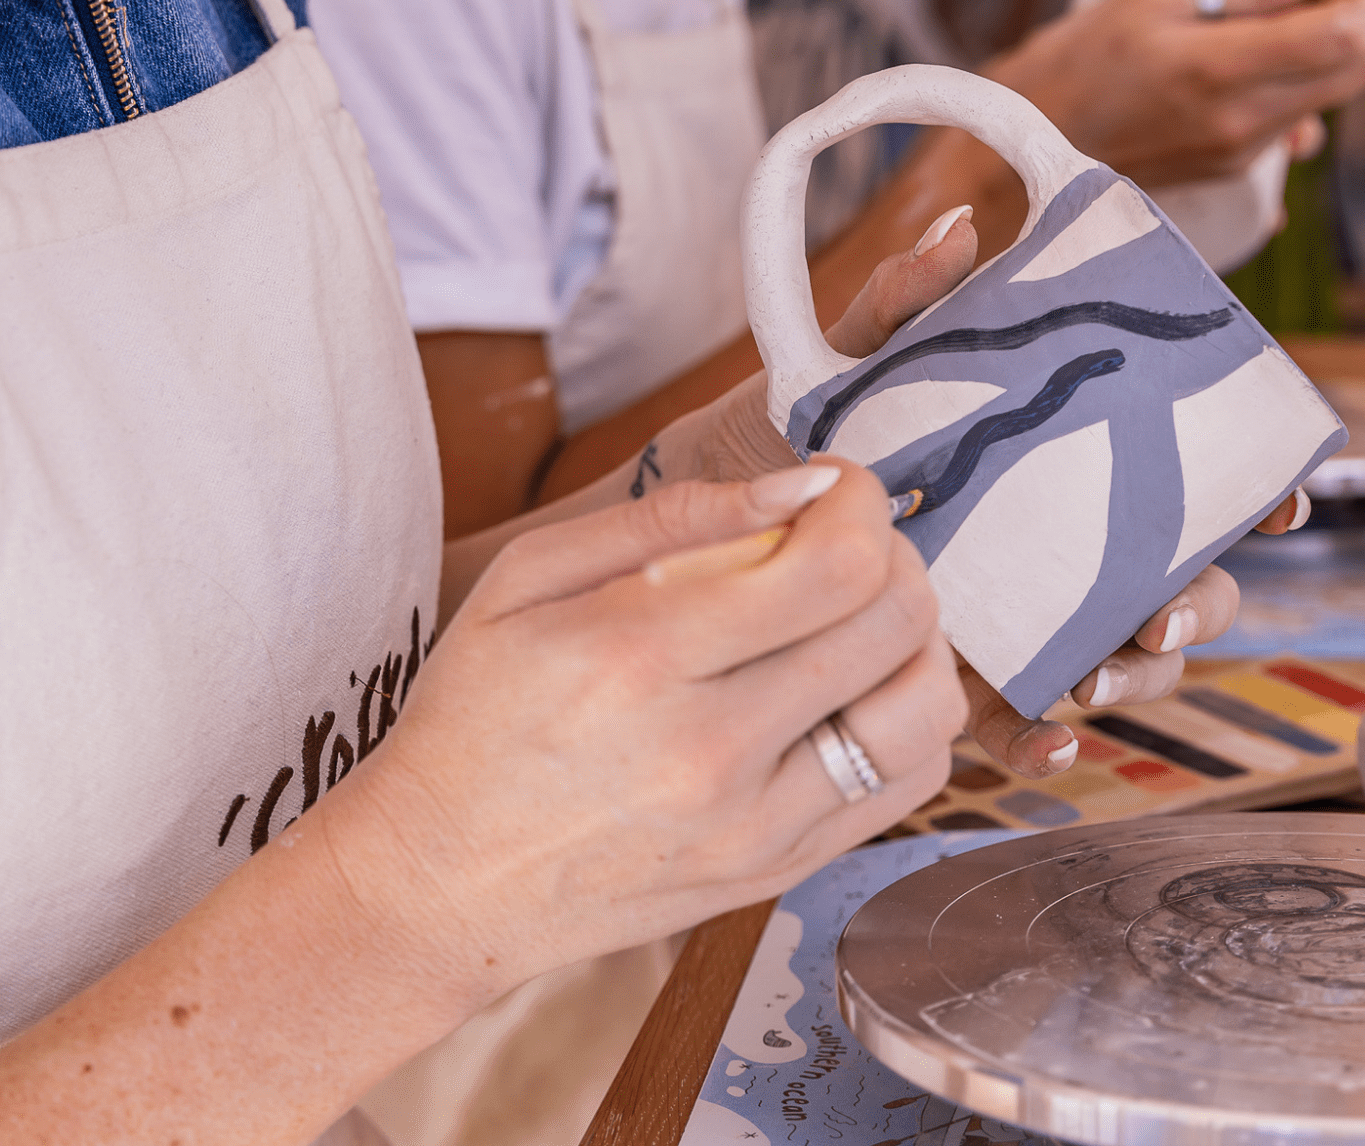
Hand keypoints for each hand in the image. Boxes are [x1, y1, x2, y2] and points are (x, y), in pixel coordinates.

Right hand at [336, 461, 964, 998]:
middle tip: (839, 538)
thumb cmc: (475, 715)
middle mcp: (712, 751)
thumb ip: (669, 515)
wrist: (440, 882)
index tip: (833, 486)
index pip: (833, 563)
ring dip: (913, 635)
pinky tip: (850, 689)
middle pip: (894, 622)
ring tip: (853, 614)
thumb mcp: (528, 577)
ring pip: (924, 707)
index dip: (861, 501)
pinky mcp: (778, 873)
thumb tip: (798, 483)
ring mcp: (755, 826)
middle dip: (890, 548)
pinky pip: (909, 785)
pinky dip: (907, 717)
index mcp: (643, 656)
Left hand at [651, 206, 1287, 783]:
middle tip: (1160, 609)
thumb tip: (960, 227)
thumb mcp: (854, 356)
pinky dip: (1049, 747)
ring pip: (1123, 661)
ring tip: (1095, 673)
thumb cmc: (806, 422)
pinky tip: (1048, 743)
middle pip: (1178, 580)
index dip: (1251, 490)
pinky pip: (1030, 729)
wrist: (718, 509)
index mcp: (1061, 460)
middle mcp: (1060, 543)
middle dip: (1196, 603)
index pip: (1180, 472)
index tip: (1280, 500)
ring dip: (1133, 677)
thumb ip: (905, 300)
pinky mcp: (968, 682)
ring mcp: (1023, 619)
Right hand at [988, 0, 1364, 186]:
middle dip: (1352, 29)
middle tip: (1299, 4)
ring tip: (1248, 40)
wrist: (1028, 143)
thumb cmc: (1079, 57)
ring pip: (1332, 99)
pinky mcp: (1233, 173)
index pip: (1350, 39)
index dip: (1359, 1)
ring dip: (1316, 61)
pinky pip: (1293, 126)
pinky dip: (1286, 92)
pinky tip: (1231, 77)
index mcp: (1222, 67)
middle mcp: (1243, 120)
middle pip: (1363, 72)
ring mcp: (1241, 153)